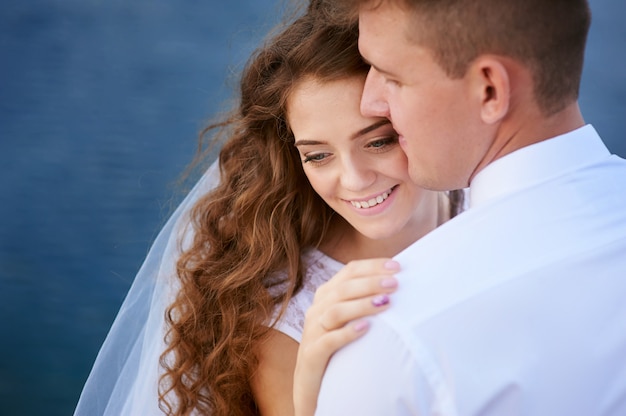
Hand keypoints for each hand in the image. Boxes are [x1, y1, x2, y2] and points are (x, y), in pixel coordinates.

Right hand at [293, 258, 399, 415]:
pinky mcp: (312, 355)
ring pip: (335, 311)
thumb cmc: (338, 347)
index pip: (349, 272)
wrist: (311, 384)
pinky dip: (347, 332)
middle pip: (343, 289)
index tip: (397, 267)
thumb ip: (363, 300)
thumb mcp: (348, 319)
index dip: (372, 267)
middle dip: (370, 283)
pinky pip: (328, 340)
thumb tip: (396, 283)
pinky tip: (366, 328)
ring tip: (385, 303)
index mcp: (326, 296)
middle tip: (395, 284)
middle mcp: (317, 310)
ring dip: (361, 305)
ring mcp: (312, 332)